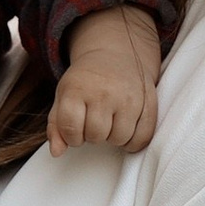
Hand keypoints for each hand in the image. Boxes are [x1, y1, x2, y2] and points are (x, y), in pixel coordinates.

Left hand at [47, 4, 159, 153]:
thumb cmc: (86, 82)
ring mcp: (128, 97)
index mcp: (77, 89)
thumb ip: (56, 126)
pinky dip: (134, 141)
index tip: (76, 129)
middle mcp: (104, 92)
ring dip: (114, 137)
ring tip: (111, 122)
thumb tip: (56, 152)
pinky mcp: (148, 102)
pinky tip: (127, 129)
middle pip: (96, 136)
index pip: (70, 129)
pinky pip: (142, 138)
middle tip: (95, 121)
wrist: (116, 54)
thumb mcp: (64, 97)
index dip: (72, 136)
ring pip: (120, 138)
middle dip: (93, 135)